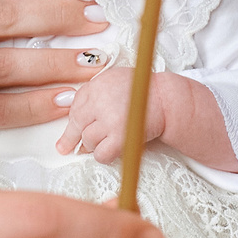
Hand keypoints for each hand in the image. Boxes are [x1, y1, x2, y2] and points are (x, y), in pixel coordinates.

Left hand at [51, 70, 237, 172]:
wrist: (167, 99)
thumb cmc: (143, 91)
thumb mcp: (113, 80)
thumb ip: (93, 94)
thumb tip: (72, 115)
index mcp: (97, 84)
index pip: (75, 105)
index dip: (74, 121)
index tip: (70, 131)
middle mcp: (100, 100)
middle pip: (78, 124)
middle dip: (77, 136)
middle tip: (72, 146)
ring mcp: (109, 119)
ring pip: (88, 140)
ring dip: (94, 145)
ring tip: (106, 142)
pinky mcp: (120, 137)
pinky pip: (102, 154)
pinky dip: (105, 156)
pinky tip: (112, 151)